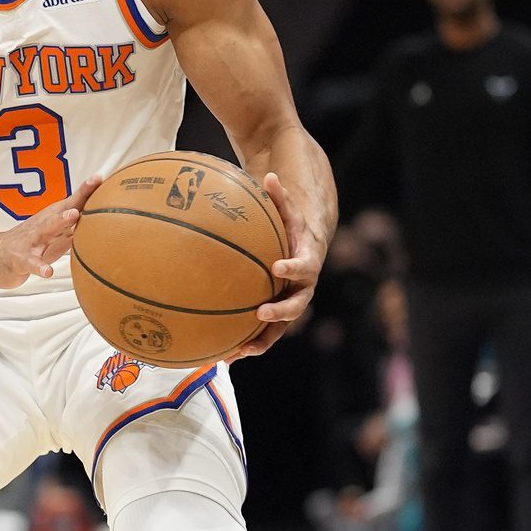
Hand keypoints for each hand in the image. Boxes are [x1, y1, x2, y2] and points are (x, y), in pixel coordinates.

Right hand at [0, 172, 103, 290]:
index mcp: (50, 220)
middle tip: (94, 185)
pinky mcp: (19, 260)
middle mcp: (41, 226)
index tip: (101, 178)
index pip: (71, 203)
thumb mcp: (53, 237)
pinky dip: (39, 267)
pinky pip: (30, 263)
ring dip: (59, 221)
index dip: (86, 191)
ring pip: (45, 230)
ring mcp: (29, 241)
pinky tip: (48, 272)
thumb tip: (99, 222)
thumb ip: (74, 229)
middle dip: (78, 198)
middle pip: (61, 209)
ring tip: (74, 216)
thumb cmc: (28, 245)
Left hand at [227, 173, 323, 361]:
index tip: (278, 268)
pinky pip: (263, 334)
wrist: (304, 251)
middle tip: (261, 313)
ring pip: (279, 329)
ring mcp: (290, 305)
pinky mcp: (276, 317)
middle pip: (297, 305)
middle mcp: (302, 288)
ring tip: (240, 351)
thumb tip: (269, 175)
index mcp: (306, 262)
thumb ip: (280, 196)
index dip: (293, 268)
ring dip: (262, 341)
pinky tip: (224, 355)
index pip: (304, 266)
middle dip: (280, 312)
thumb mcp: (289, 211)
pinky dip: (246, 344)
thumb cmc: (292, 228)